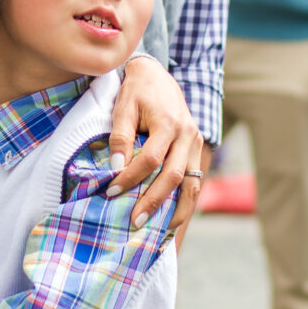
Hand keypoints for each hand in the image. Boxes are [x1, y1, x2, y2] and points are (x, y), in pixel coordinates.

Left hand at [108, 56, 204, 236]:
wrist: (158, 76)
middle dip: (154, 202)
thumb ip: (120, 137)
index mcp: (169, 123)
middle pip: (174, 177)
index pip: (151, 160)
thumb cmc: (137, 92)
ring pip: (192, 184)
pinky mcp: (196, 149)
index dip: (131, 178)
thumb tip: (116, 167)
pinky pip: (194, 181)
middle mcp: (187, 135)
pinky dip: (185, 201)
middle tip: (134, 222)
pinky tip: (171, 218)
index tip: (111, 192)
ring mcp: (196, 143)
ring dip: (177, 210)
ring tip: (160, 231)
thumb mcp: (123, 108)